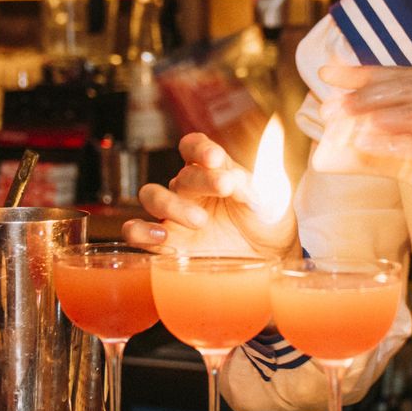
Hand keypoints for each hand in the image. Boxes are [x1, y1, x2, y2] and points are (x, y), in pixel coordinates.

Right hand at [122, 132, 298, 259]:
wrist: (270, 262)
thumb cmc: (269, 223)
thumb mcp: (274, 199)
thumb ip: (259, 182)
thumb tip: (238, 174)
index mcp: (213, 170)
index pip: (194, 147)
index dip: (199, 148)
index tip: (215, 157)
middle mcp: (190, 190)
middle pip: (182, 175)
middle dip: (202, 179)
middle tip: (225, 186)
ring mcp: (175, 216)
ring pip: (152, 196)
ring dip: (172, 203)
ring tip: (200, 220)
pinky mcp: (167, 245)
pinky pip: (137, 233)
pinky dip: (140, 231)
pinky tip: (162, 235)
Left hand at [320, 65, 411, 236]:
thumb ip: (378, 150)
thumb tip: (330, 151)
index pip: (403, 76)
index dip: (364, 75)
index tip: (327, 73)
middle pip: (407, 91)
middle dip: (363, 98)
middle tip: (328, 105)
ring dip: (374, 117)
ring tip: (340, 121)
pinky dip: (396, 143)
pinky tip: (366, 143)